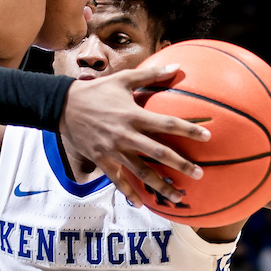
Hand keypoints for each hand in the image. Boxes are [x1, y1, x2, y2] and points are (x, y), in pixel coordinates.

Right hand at [60, 63, 209, 205]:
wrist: (63, 106)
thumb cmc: (96, 90)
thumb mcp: (123, 79)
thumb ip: (151, 75)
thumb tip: (177, 66)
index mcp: (134, 115)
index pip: (167, 124)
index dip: (189, 129)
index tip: (207, 136)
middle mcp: (126, 135)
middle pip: (159, 153)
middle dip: (180, 165)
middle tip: (199, 174)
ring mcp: (113, 150)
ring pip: (141, 172)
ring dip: (161, 186)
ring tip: (178, 197)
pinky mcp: (102, 160)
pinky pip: (117, 180)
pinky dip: (129, 193)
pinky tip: (142, 204)